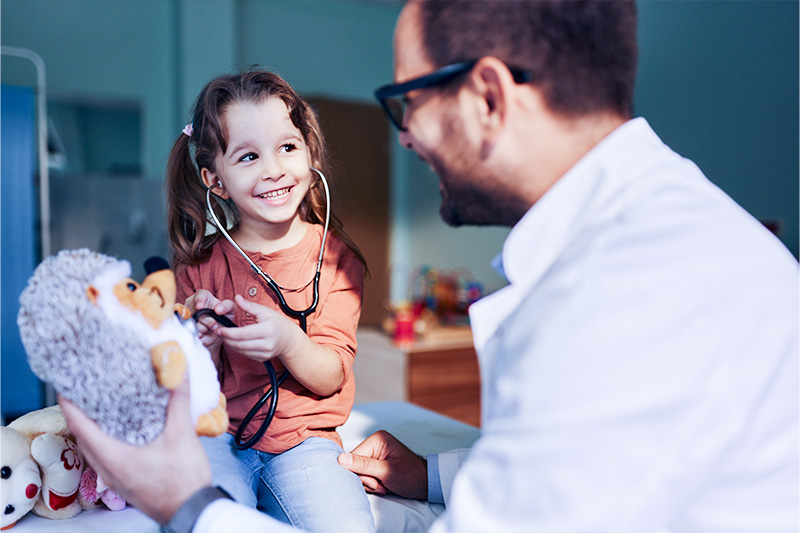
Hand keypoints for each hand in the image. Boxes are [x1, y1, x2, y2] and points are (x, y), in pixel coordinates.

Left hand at [58, 379, 210, 524]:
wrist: (192, 510)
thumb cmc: (184, 479)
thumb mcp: (182, 435)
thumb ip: (178, 403)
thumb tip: (178, 375)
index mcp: (114, 458)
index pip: (81, 428)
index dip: (70, 405)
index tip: (67, 386)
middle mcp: (108, 470)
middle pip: (82, 438)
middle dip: (79, 414)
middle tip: (83, 391)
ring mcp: (115, 479)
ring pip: (92, 449)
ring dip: (90, 428)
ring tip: (98, 407)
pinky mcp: (124, 482)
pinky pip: (104, 457)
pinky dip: (103, 440)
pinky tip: (118, 431)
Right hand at [185, 289, 234, 352]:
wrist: (217, 331)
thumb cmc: (223, 316)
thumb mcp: (230, 309)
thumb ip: (227, 306)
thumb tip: (217, 310)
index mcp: (203, 296)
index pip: (200, 296)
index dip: (199, 301)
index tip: (199, 307)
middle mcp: (192, 304)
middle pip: (196, 313)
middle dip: (207, 321)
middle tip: (214, 325)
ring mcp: (187, 316)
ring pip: (195, 325)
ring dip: (205, 329)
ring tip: (210, 329)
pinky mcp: (185, 328)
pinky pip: (193, 333)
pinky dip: (202, 336)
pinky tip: (205, 334)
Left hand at [215, 294, 301, 362]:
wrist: (288, 338)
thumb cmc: (276, 322)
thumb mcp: (264, 311)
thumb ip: (249, 305)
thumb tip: (236, 298)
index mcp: (267, 330)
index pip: (243, 334)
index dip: (229, 332)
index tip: (219, 328)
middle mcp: (266, 344)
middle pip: (240, 344)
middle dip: (226, 338)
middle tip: (218, 332)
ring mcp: (265, 353)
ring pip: (241, 351)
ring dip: (230, 344)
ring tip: (224, 336)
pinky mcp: (262, 359)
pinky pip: (245, 354)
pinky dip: (237, 348)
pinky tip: (234, 341)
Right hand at [338, 430, 427, 499]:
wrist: (426, 484)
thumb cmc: (411, 476)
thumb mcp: (387, 472)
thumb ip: (363, 466)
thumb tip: (341, 459)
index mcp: (376, 439)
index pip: (353, 457)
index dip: (361, 474)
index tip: (376, 481)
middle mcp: (374, 444)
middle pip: (355, 466)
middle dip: (368, 480)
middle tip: (383, 484)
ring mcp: (376, 454)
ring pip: (360, 474)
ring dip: (372, 484)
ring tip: (386, 484)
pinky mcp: (377, 464)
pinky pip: (366, 476)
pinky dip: (375, 484)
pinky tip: (385, 485)